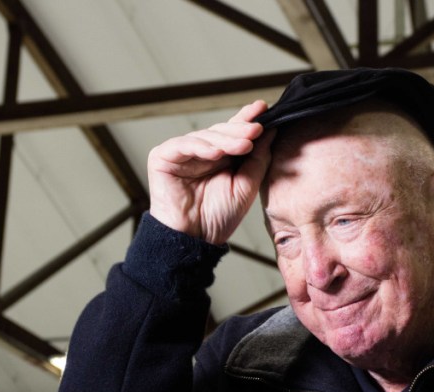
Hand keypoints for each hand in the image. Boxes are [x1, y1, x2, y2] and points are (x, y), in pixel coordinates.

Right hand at [147, 100, 274, 243]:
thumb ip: (258, 159)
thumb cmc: (217, 218)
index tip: (263, 108)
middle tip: (256, 129)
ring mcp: (181, 153)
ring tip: (243, 144)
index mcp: (221, 157)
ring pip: (205, 136)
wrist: (195, 240)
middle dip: (240, 130)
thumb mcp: (246, 186)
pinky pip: (183, 145)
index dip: (247, 119)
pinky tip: (216, 153)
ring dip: (225, 139)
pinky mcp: (163, 157)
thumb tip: (270, 131)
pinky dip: (201, 147)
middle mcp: (202, 152)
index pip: (234, 132)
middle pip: (221, 131)